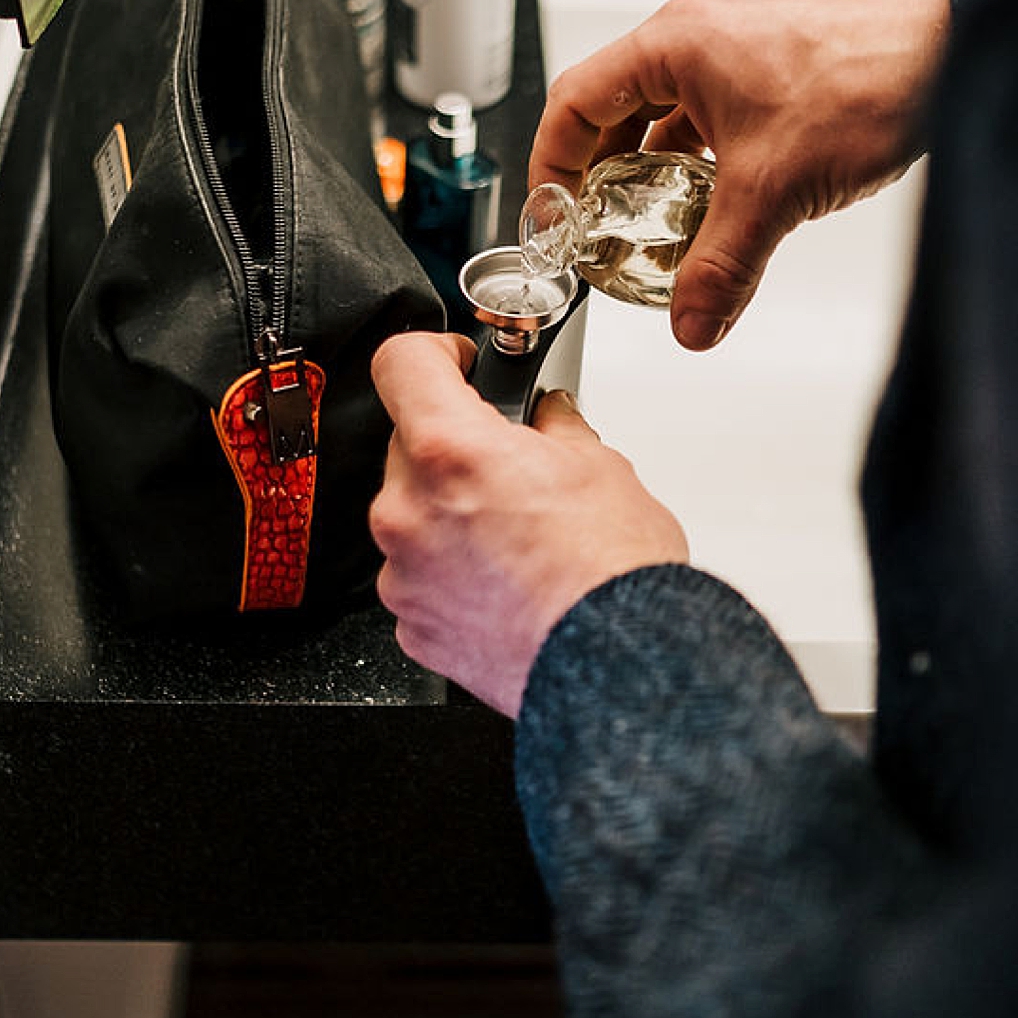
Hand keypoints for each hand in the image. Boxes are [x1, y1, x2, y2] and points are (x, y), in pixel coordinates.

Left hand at [368, 332, 689, 716]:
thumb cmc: (612, 574)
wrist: (617, 665)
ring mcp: (403, 572)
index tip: (456, 364)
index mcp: (449, 450)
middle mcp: (408, 509)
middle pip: (408, 444)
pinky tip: (504, 580)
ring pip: (412, 514)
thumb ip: (553, 426)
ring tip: (515, 534)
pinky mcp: (411, 623)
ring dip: (450, 512)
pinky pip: (419, 574)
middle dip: (455, 446)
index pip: (400, 362)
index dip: (433, 352)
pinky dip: (451, 570)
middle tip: (511, 464)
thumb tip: (546, 416)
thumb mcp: (598, 465)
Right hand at [529, 0, 949, 350]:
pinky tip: (715, 200)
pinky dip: (699, 157)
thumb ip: (721, 266)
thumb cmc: (872, 79)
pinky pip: (709, 110)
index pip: (574, 102)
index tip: (551, 214)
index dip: (551, 165)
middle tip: (594, 226)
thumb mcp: (774, 192)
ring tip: (652, 221)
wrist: (955, 56)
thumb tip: (691, 321)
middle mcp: (700, 32)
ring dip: (651, 167)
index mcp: (675, 42)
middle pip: (613, 106)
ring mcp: (739, 42)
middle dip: (599, 173)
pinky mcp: (773, 61)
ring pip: (665, 110)